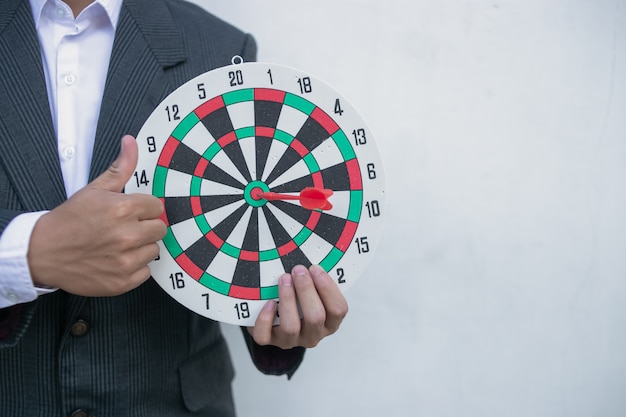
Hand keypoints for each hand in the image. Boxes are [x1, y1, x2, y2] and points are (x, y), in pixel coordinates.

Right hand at [27, 135, 166, 295]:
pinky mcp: (123, 281)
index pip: (157, 206)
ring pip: (154, 250)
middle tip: (124, 228)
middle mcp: (127, 236)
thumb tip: (131, 143)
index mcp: (123, 209)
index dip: (144, 208)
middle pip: (160, 228)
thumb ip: (120, 168)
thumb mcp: (94, 189)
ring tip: (119, 244)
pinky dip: (134, 268)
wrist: (43, 253)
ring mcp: (126, 261)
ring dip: (141, 248)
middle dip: (145, 226)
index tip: (131, 212)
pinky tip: (117, 260)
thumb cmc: (69, 220)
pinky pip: (146, 272)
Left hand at [248, 265, 348, 348]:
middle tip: (298, 270)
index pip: (338, 310)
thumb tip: (317, 251)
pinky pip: (265, 335)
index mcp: (329, 322)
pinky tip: (268, 302)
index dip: (328, 288)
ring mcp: (291, 340)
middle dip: (306, 290)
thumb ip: (318, 279)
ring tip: (283, 279)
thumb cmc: (300, 299)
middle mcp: (312, 334)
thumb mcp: (315, 291)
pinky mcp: (270, 340)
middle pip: (315, 317)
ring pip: (291, 327)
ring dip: (288, 300)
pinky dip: (265, 319)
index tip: (316, 268)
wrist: (277, 318)